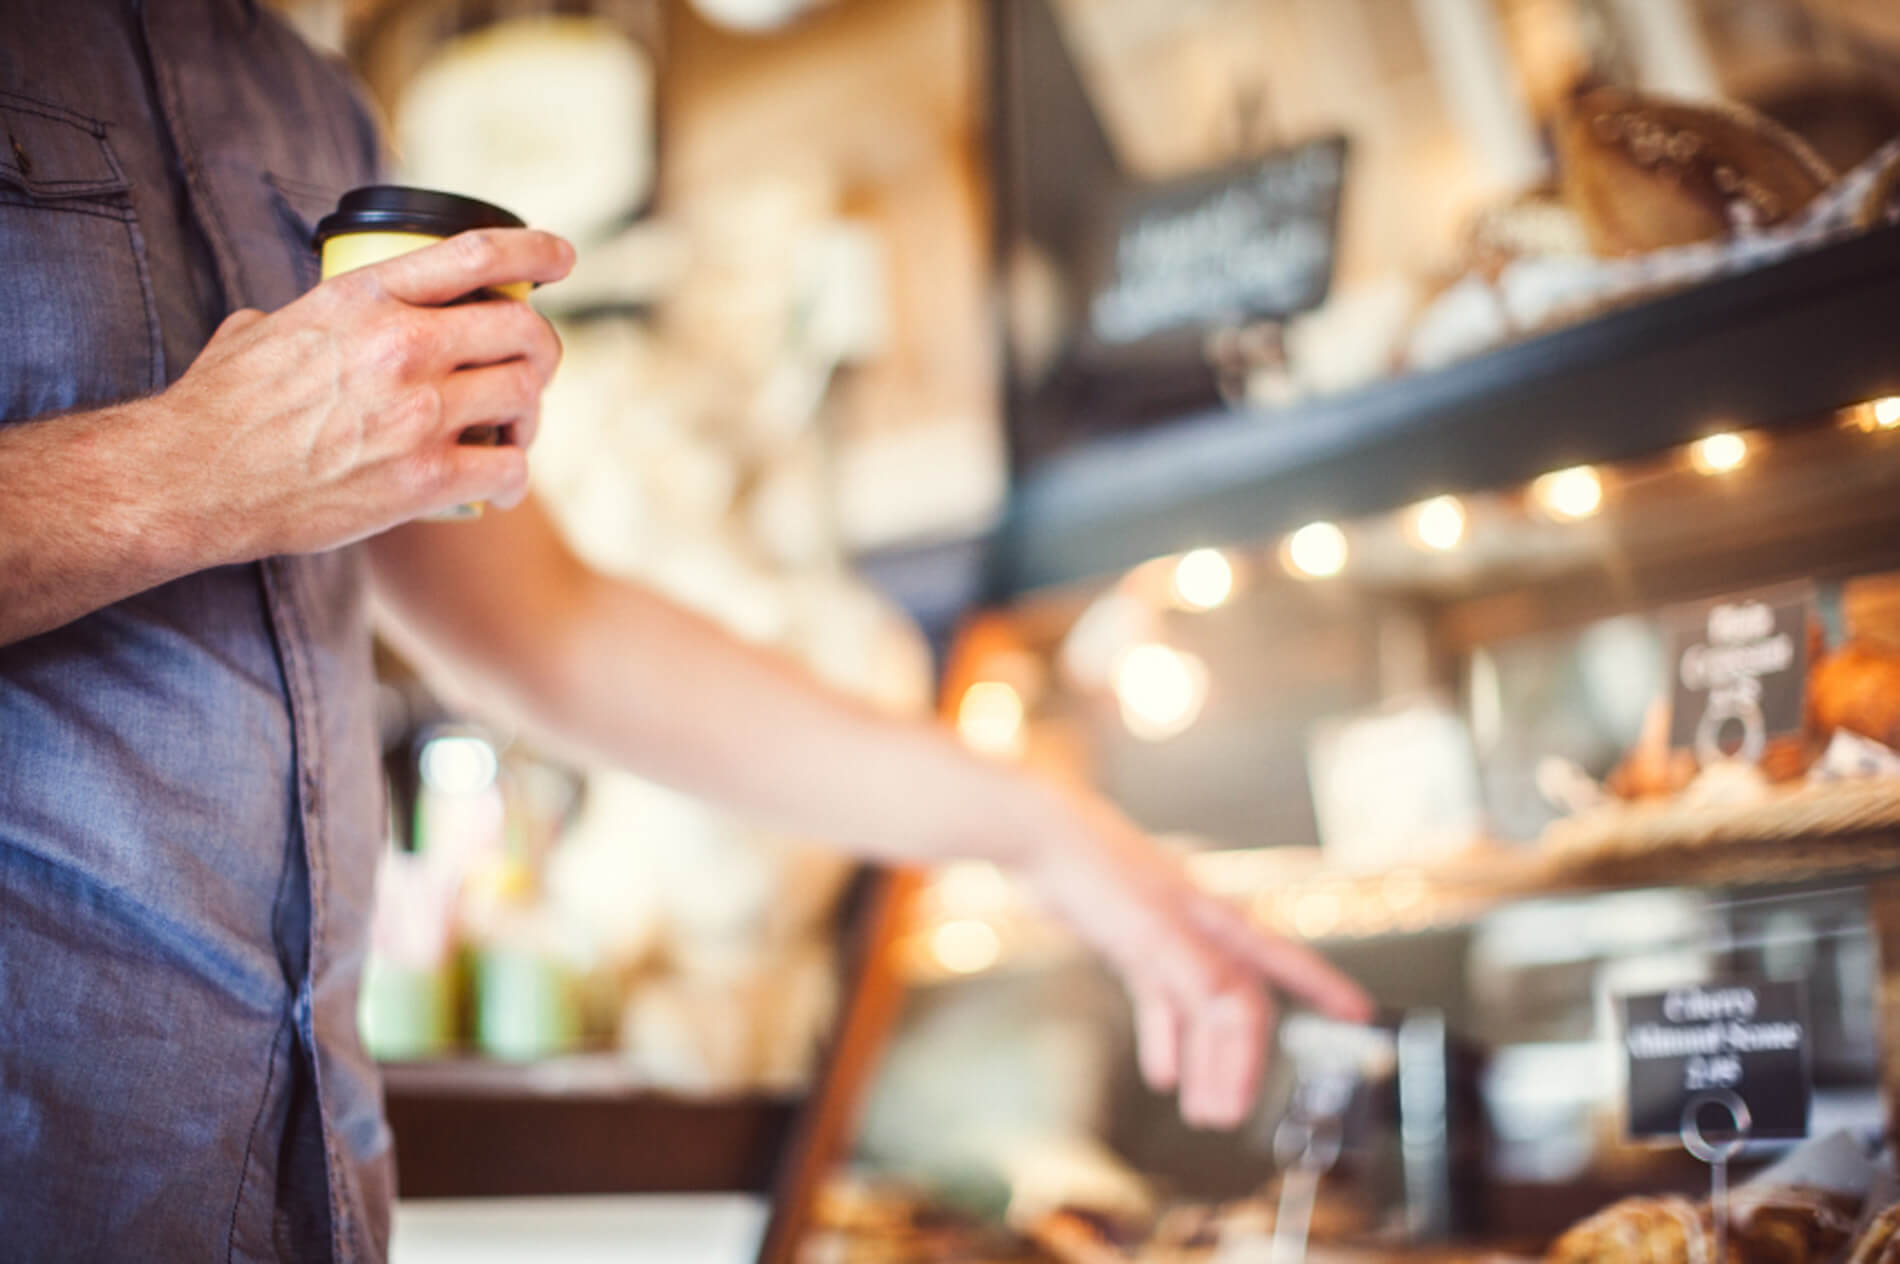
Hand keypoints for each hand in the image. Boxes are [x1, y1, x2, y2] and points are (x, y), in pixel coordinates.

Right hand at [147, 227, 573, 559]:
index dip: (535, 251)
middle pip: (523, 328)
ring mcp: (420, 412)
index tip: (562, 258)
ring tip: (512, 430)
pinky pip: (510, 469)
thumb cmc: (221, 407)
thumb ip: (307, 314)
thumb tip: (295, 316)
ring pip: (526, 395)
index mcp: (366, 296)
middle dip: (541, 348)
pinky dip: (513, 476)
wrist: (193, 478)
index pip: (477, 254)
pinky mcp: (426, 478)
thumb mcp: (264, 328)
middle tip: (531, 369)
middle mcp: (403, 345)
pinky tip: (499, 482)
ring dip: (530, 414)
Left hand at [1018, 787, 1373, 1129]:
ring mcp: (1165, 939)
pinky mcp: (1131, 944)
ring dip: (1203, 1061)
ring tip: (1201, 1112)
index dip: (1325, 991)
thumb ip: (1198, 972)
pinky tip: (1163, 1075)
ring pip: (1198, 1012)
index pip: (1284, 964)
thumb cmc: (1100, 870)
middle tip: (1233, 1115)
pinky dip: (1164, 1038)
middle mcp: (1201, 932)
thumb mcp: (1152, 928)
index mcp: (1219, 922)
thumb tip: (1241, 1014)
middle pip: (1236, 1007)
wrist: (1041, 837)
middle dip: (1241, 1062)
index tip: (1361, 1016)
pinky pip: (1159, 1001)